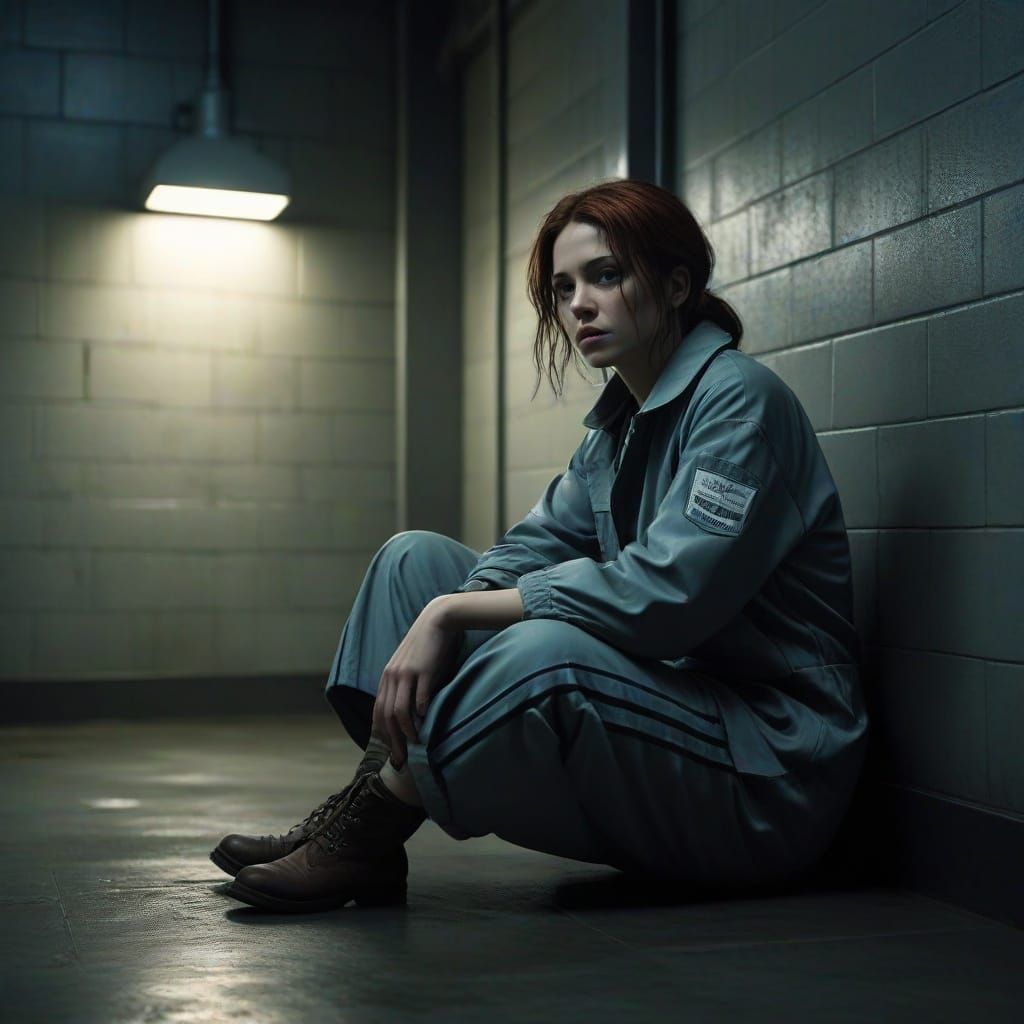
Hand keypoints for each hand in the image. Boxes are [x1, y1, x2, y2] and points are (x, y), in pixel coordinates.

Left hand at [375, 599, 461, 767]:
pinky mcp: (424, 671)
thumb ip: (407, 686)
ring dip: (406, 732)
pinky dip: (421, 713)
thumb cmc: (428, 646)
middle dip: (393, 741)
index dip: (383, 735)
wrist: (438, 619)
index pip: (379, 712)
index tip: (392, 752)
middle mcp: (392, 676)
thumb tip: (410, 714)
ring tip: (415, 745)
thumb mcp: (411, 666)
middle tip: (401, 760)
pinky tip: (426, 723)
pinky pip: (419, 698)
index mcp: (387, 677)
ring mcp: (407, 673)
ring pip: (400, 711)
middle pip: (387, 716)